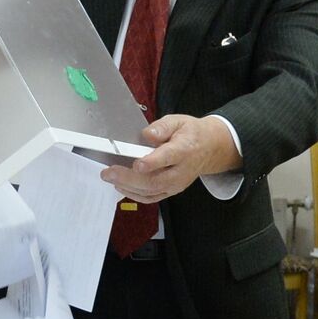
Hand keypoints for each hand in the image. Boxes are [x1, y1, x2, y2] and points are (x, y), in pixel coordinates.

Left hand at [100, 115, 241, 202]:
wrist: (208, 149)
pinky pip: (152, 197)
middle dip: (129, 178)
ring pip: (151, 191)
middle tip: (108, 172)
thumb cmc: (190, 133)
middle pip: (156, 180)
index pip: (168, 158)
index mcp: (184, 150)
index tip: (136, 164)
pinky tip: (121, 186)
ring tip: (109, 177)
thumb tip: (147, 134)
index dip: (152, 163)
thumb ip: (162, 127)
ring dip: (127, 186)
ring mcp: (177, 184)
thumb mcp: (178, 121)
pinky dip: (134, 194)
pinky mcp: (171, 191)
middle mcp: (181, 171)